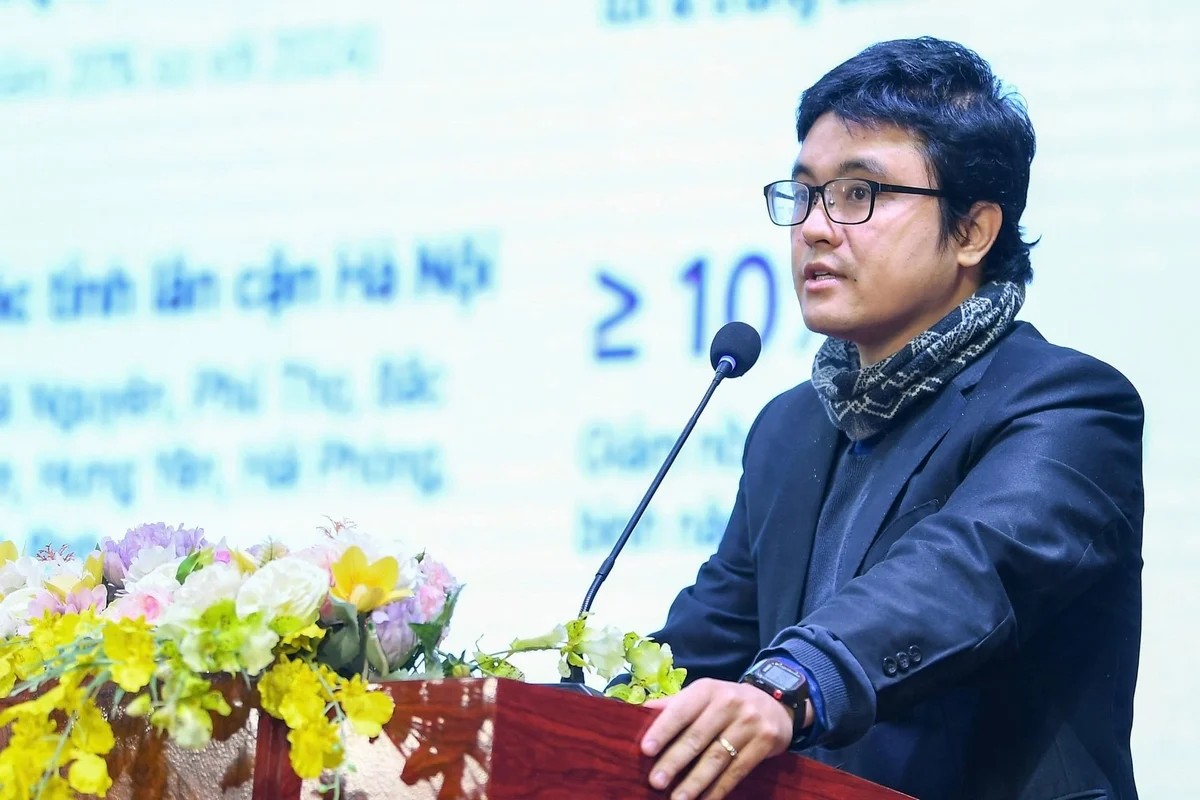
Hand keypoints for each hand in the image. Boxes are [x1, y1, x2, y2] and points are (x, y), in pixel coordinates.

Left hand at [640, 678, 795, 799]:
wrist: (775, 702)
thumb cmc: (726, 701)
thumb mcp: (703, 695)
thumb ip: (674, 704)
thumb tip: (638, 711)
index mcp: (707, 689)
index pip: (681, 710)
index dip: (663, 730)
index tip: (646, 749)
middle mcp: (729, 703)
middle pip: (697, 737)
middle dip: (675, 761)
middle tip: (656, 782)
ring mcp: (749, 723)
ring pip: (717, 757)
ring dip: (695, 782)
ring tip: (677, 799)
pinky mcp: (765, 742)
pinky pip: (738, 770)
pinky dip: (719, 789)